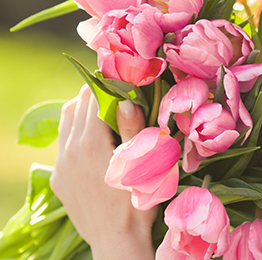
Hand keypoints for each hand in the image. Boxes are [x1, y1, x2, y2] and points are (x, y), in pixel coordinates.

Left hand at [50, 85, 155, 259]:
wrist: (118, 241)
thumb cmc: (138, 200)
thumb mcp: (143, 163)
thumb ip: (132, 129)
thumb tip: (126, 100)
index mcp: (92, 144)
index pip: (93, 97)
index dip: (109, 84)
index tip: (124, 79)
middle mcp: (70, 151)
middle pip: (76, 104)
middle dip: (96, 93)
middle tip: (118, 91)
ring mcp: (61, 165)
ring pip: (65, 121)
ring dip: (82, 109)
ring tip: (104, 110)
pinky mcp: (59, 178)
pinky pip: (63, 142)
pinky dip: (76, 130)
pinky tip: (95, 138)